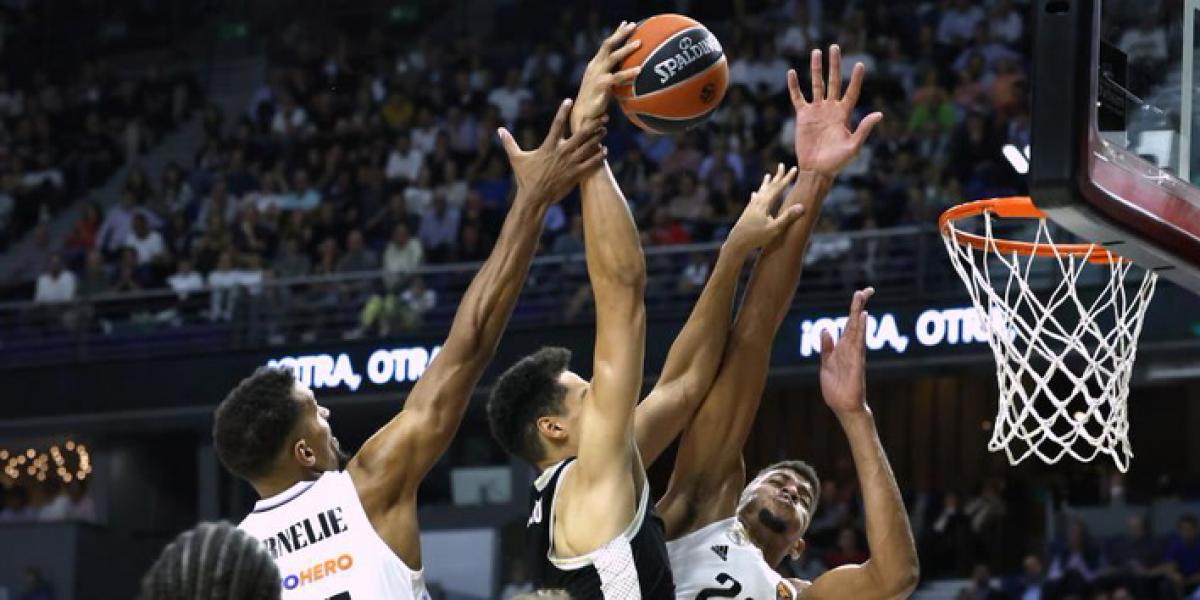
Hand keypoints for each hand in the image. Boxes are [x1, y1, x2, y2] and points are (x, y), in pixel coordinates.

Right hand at [499, 99, 606, 202]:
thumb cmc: (525, 178)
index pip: (557, 124)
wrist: (535, 199)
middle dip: (593, 125)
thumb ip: (509, 143)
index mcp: (548, 147)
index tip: (569, 100)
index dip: (562, 111)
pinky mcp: (576, 175)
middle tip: (603, 117)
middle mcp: (561, 153)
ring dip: (599, 138)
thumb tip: (499, 130)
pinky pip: (592, 164)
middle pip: (581, 134)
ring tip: (605, 131)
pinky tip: (604, 152)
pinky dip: (599, 157)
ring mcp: (570, 164)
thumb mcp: (516, 159)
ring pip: (589, 148)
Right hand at [572, 21, 642, 131]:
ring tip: (639, 43)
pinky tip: (640, 70)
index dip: (616, 34)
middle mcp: (595, 67)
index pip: (607, 45)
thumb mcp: (604, 87)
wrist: (582, 117)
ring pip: (613, 57)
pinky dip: (629, 72)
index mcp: (596, 65)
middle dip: (620, 34)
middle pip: (608, 45)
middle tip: (633, 25)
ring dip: (626, 49)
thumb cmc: (594, 104)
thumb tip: (629, 74)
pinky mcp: (601, 86)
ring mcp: (597, 75)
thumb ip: (614, 77)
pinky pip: (617, 77)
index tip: (626, 24)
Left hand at [725, 163, 803, 252]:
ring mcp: (751, 207)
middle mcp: (757, 202)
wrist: (736, 243)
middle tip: (782, 165)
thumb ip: (787, 217)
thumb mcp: (774, 228)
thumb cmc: (756, 237)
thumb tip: (802, 206)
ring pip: (760, 191)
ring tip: (767, 176)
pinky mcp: (747, 212)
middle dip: (777, 176)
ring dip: (766, 183)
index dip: (787, 178)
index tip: (794, 168)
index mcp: (764, 203)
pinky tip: (754, 194)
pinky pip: (754, 199)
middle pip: (769, 186)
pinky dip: (757, 194)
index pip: (778, 187)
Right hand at [787, 45, 882, 174]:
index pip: (852, 91)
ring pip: (816, 85)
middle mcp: (831, 108)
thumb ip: (864, 129)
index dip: (856, 79)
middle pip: (833, 81)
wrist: (817, 170)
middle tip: (834, 47)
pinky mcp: (803, 116)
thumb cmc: (838, 162)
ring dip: (816, 69)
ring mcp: (817, 111)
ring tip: (816, 52)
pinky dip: (794, 86)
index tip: (860, 64)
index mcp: (845, 114)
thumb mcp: (854, 146)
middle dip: (834, 64)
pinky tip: (792, 73)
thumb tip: (879, 114)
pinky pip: (798, 98)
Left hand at [819, 287, 874, 414]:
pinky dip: (861, 329)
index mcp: (843, 348)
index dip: (853, 310)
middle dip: (859, 306)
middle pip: (856, 323)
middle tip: (866, 290)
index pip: (849, 325)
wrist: (842, 406)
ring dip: (859, 312)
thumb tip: (826, 329)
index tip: (859, 295)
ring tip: (863, 296)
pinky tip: (863, 318)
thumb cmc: (836, 387)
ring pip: (858, 329)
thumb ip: (826, 347)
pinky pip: (859, 343)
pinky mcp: (857, 363)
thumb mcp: (825, 363)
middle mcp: (851, 348)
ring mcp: (855, 354)